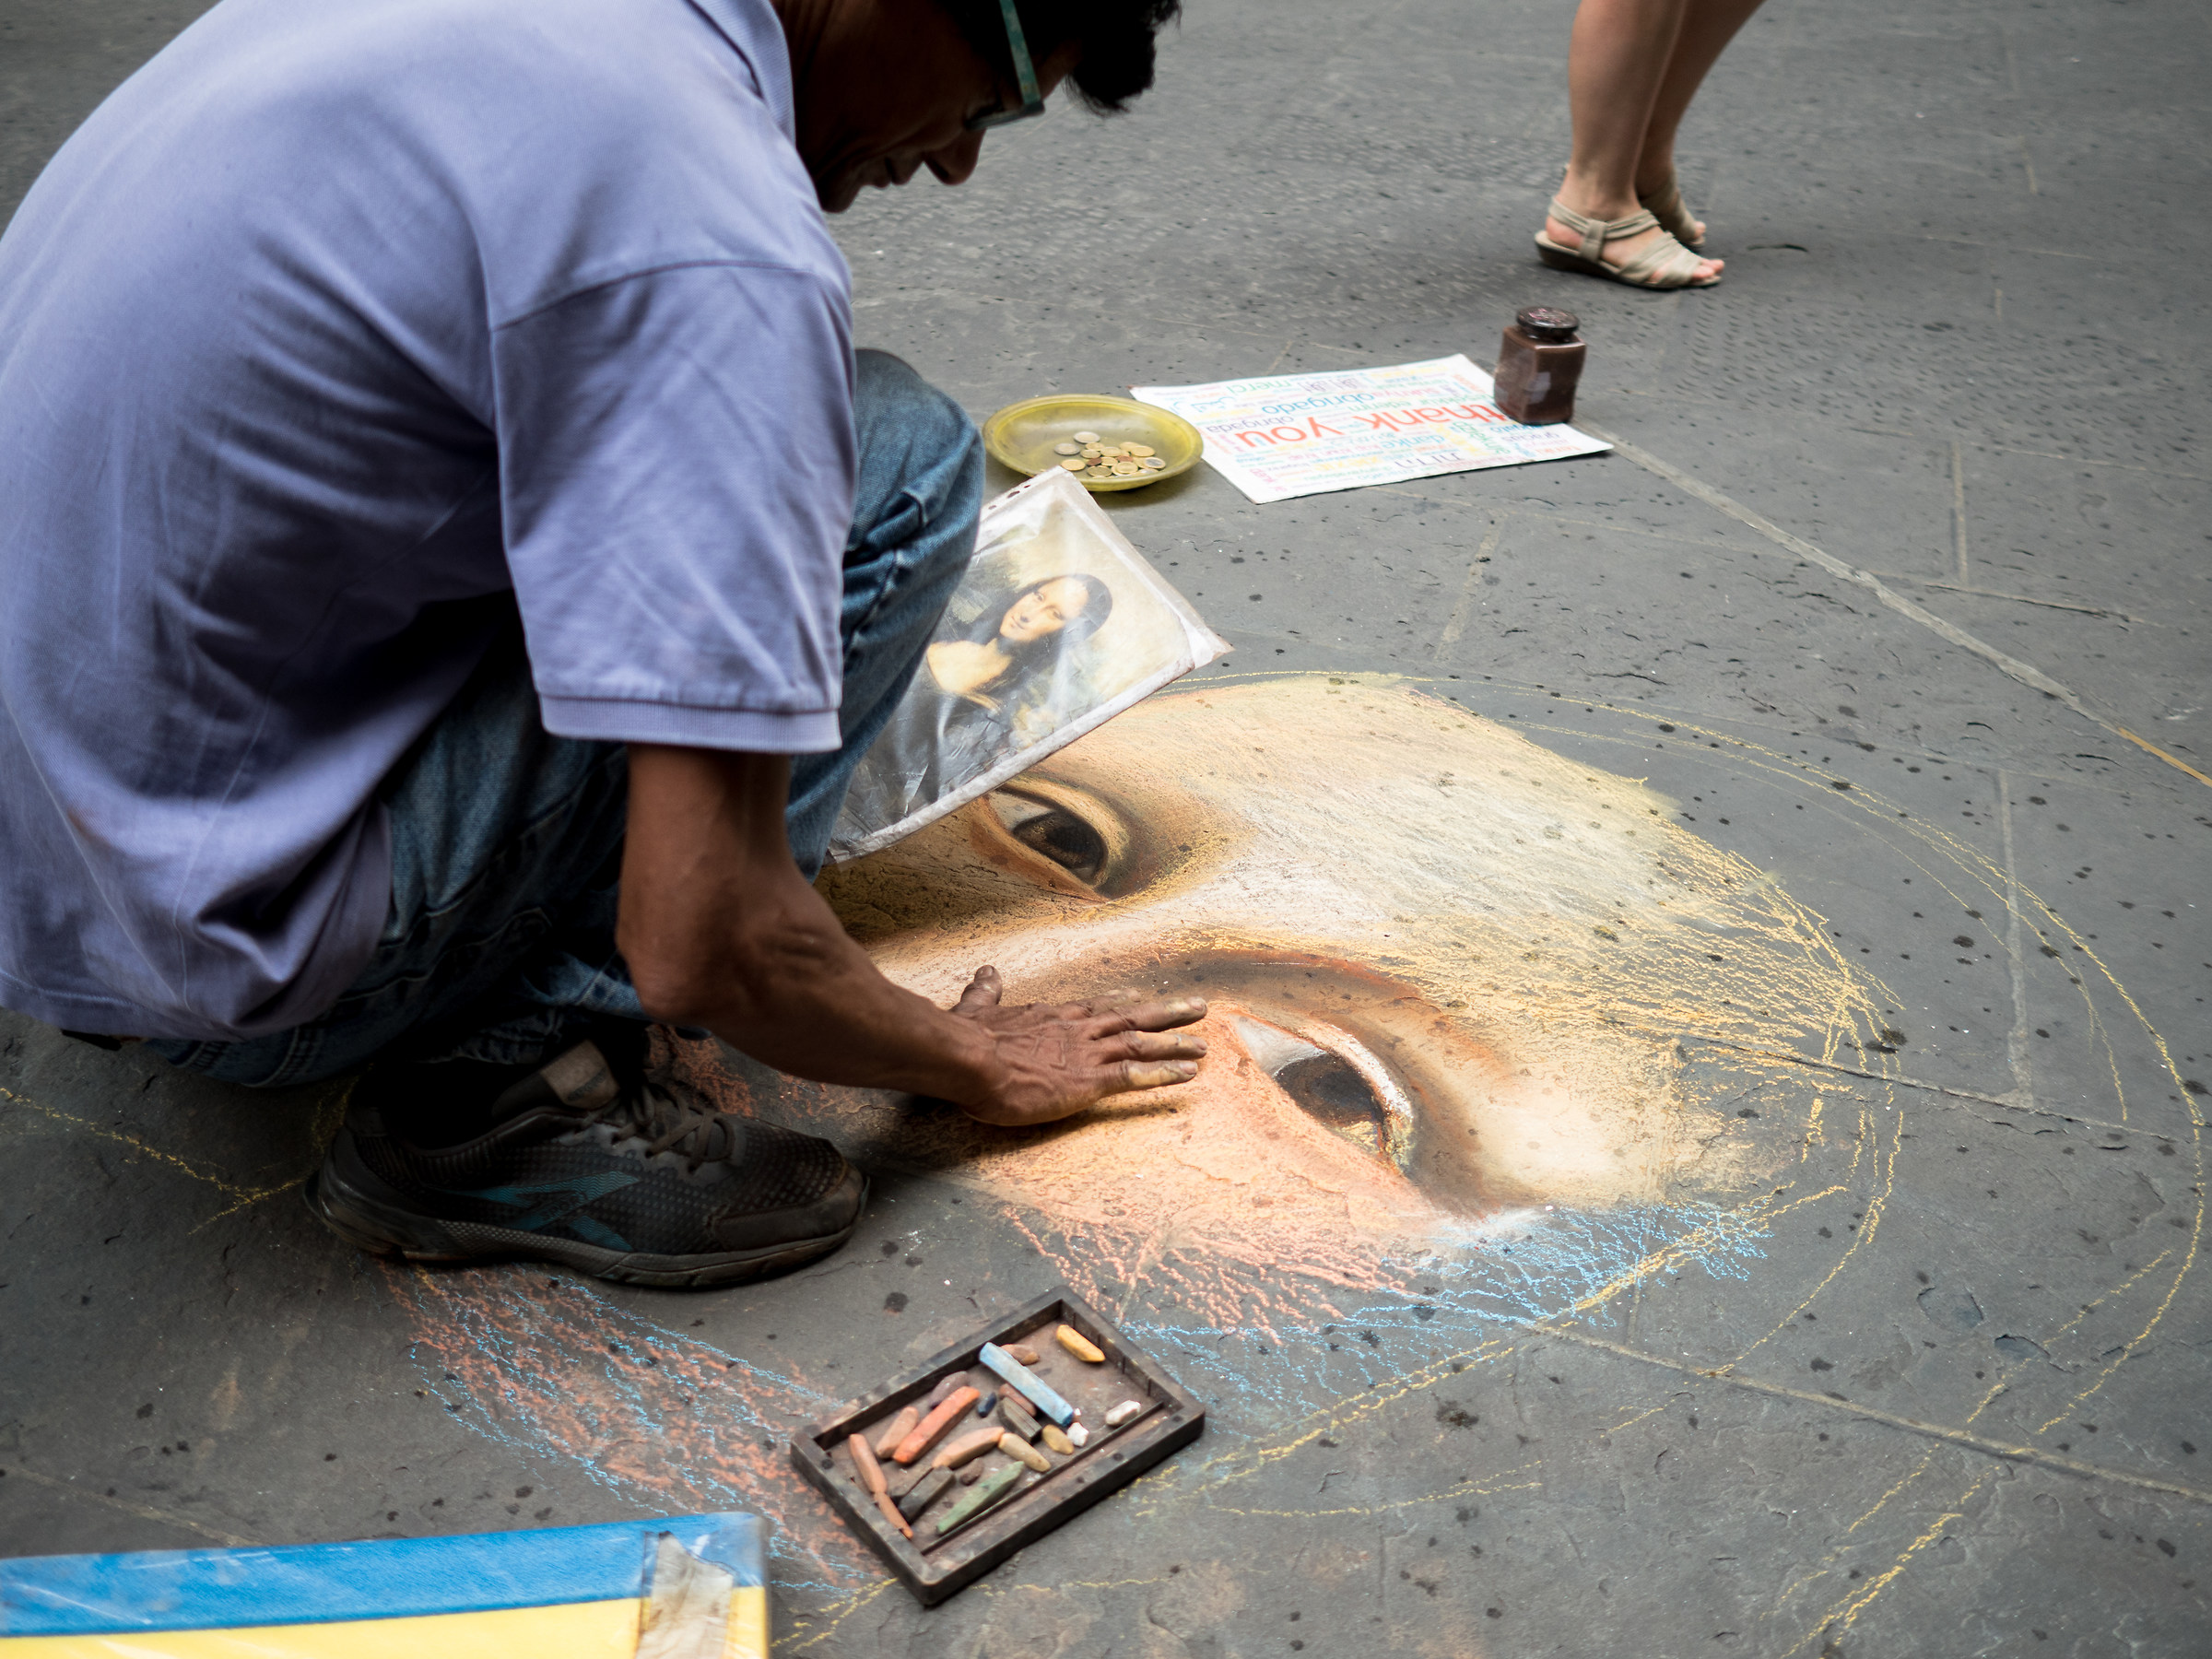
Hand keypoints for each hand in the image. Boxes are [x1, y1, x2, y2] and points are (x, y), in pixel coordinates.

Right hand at [946, 966, 1207, 1126]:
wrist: (970, 1059)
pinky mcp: (1089, 1081)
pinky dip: (1164, 1073)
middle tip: (1197, 1008)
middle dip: (1166, 1014)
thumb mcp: (976, 1008)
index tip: (1138, 1000)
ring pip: (1141, 1043)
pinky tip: (1188, 1074)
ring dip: (1174, 1044)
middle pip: (1130, 1017)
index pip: (1094, 1008)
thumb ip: (986, 992)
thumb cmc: (968, 1038)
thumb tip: (987, 972)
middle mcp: (1077, 1029)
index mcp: (1051, 1016)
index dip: (1119, 1004)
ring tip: (1203, 1046)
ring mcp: (1087, 1053)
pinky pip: (1135, 1075)